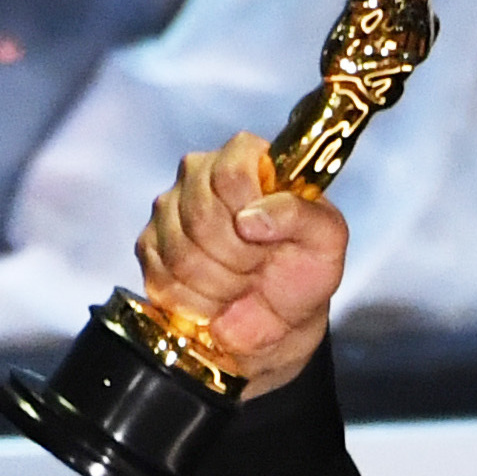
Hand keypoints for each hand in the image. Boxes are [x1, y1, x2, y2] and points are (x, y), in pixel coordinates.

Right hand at [134, 132, 346, 398]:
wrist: (282, 317)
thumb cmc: (304, 269)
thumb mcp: (326, 238)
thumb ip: (301, 214)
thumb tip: (251, 217)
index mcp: (246, 158)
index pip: (232, 172)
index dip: (251, 211)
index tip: (270, 235)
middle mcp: (199, 175)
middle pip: (203, 214)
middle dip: (242, 256)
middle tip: (261, 264)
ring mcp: (168, 210)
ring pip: (183, 252)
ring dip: (223, 282)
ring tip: (244, 280)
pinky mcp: (150, 248)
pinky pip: (167, 280)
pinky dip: (201, 302)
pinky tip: (220, 296)